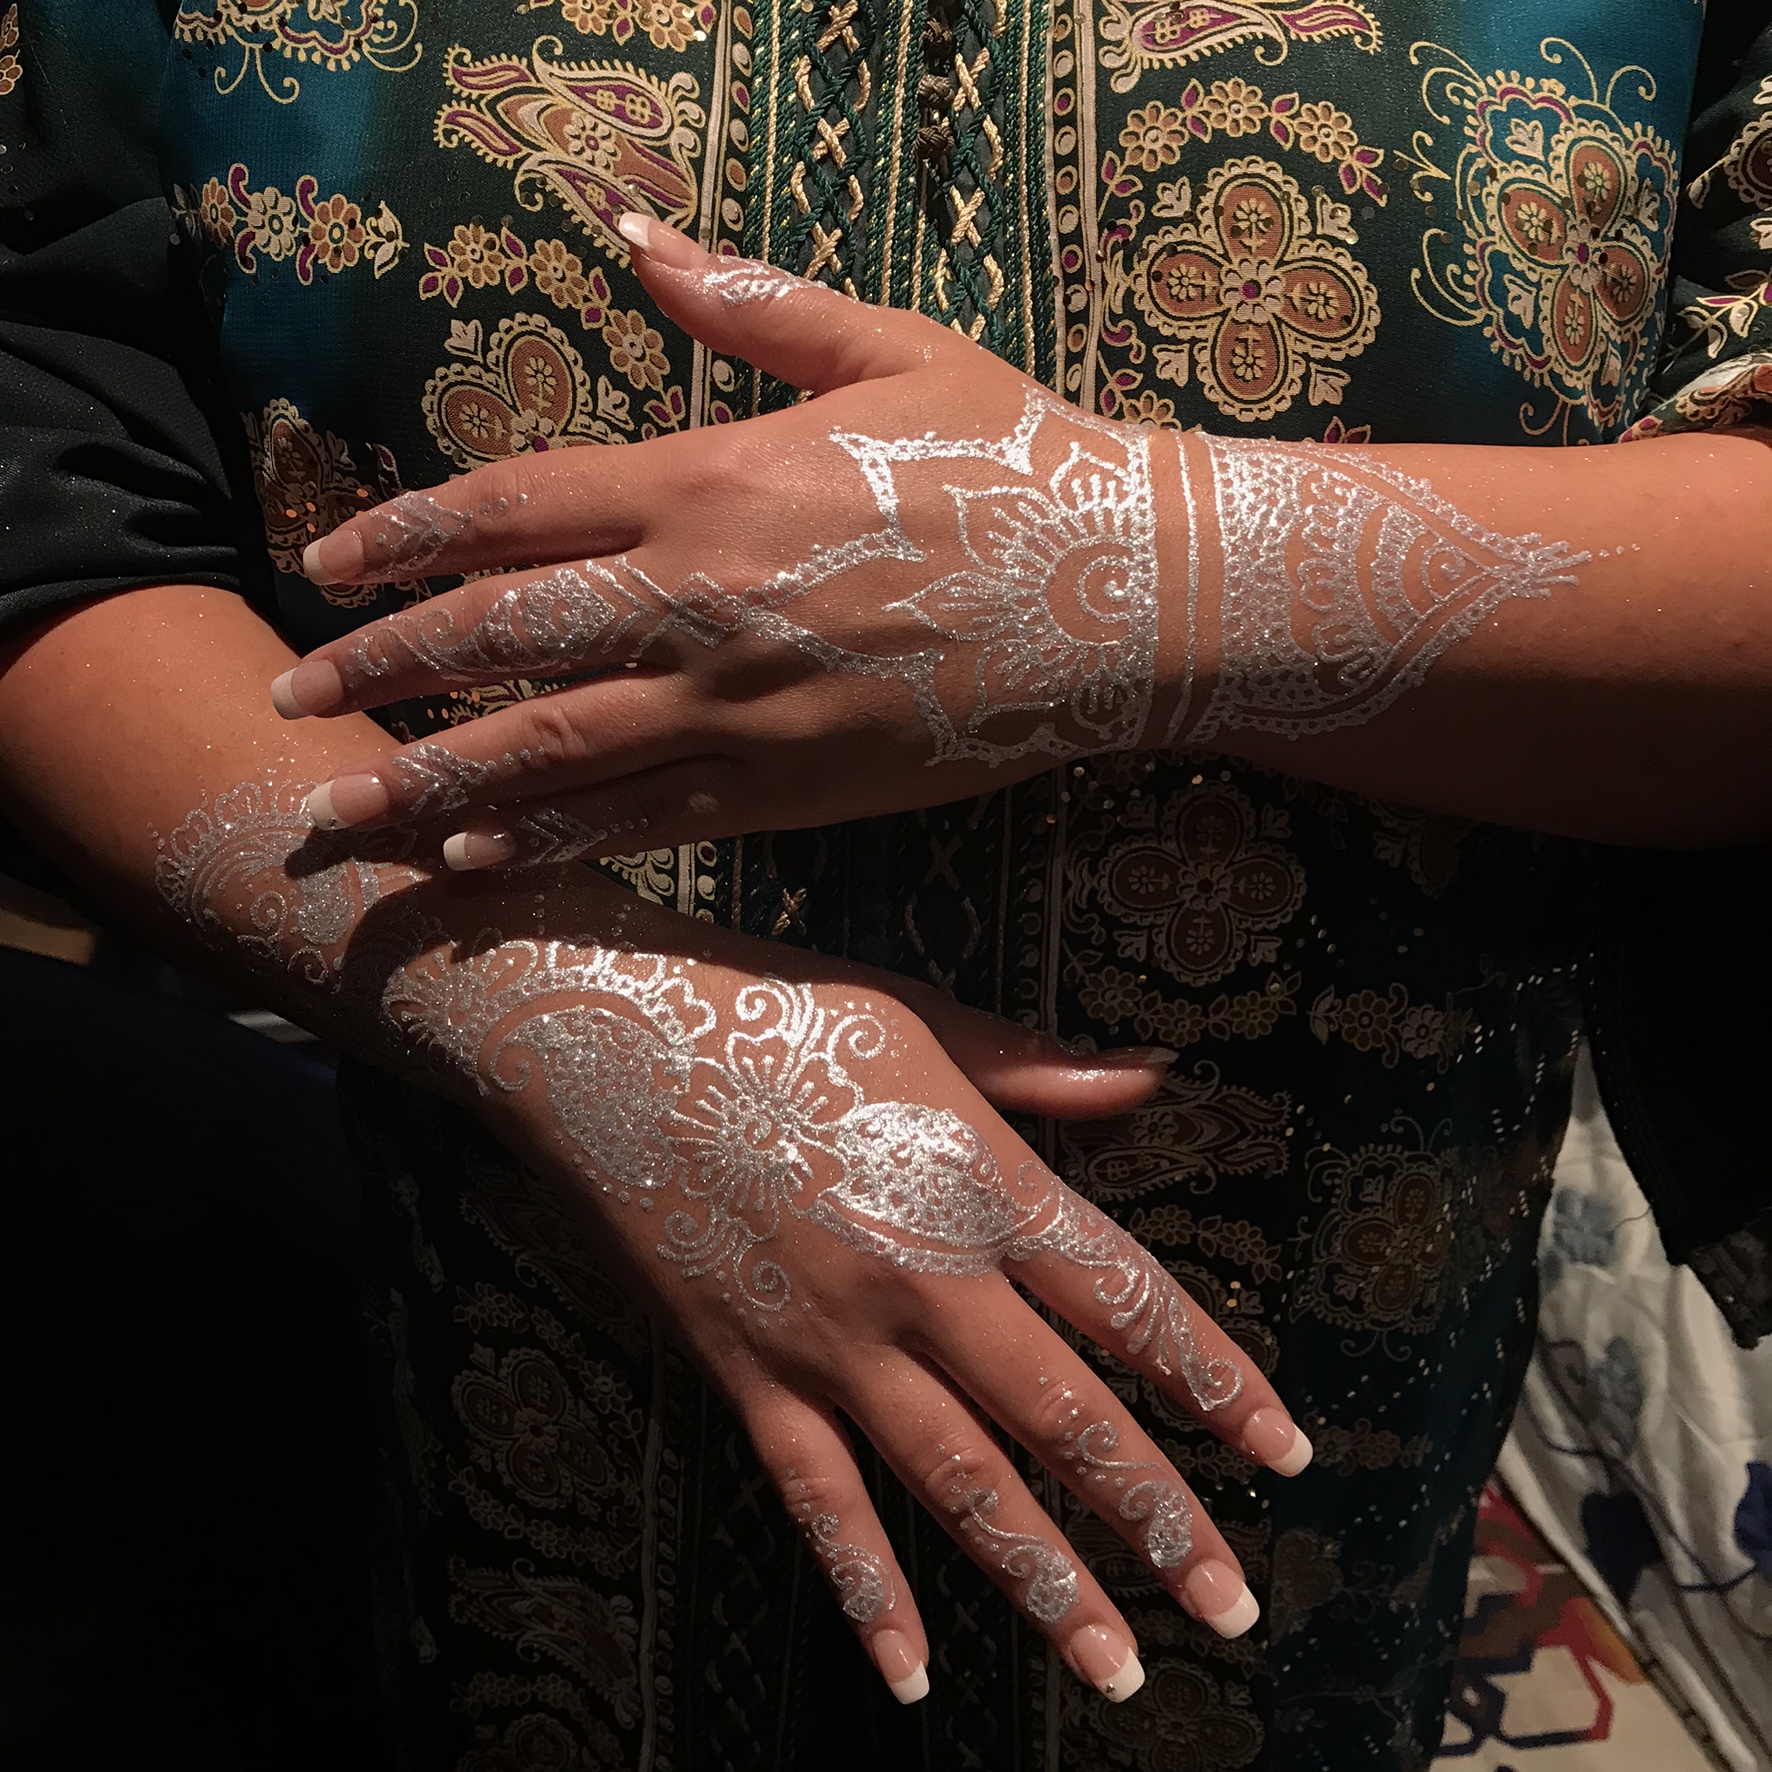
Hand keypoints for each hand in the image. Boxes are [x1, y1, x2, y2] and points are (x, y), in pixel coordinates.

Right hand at [154, 783, 1308, 1704]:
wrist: (604, 1038)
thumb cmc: (775, 1011)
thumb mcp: (921, 1017)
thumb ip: (1039, 1071)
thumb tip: (1154, 1074)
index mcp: (977, 1180)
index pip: (1125, 1302)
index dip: (1214, 1382)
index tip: (1284, 1453)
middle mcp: (920, 1278)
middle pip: (1064, 1419)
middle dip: (1159, 1521)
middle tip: (1233, 1609)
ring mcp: (830, 1340)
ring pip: (958, 1485)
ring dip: (1044, 1583)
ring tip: (1118, 1669)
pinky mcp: (746, 1376)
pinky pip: (817, 1504)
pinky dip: (865, 1593)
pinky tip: (908, 1677)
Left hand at [272, 215, 1185, 862]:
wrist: (1126, 598)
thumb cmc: (1015, 459)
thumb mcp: (891, 347)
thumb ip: (750, 301)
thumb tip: (637, 230)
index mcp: (712, 479)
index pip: (512, 506)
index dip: (404, 538)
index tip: (327, 566)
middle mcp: (701, 598)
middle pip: (499, 636)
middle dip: (380, 668)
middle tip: (294, 697)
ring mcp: (741, 707)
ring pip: (551, 748)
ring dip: (434, 775)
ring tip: (345, 803)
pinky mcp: (791, 789)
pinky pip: (647, 819)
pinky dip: (559, 836)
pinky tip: (484, 851)